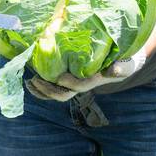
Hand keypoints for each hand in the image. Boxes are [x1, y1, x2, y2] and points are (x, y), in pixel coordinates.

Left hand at [25, 52, 149, 100]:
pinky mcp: (69, 81)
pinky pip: (53, 89)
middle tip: (36, 80)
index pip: (81, 85)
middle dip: (49, 90)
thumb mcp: (126, 63)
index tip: (60, 77)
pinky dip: (41, 89)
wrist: (123, 62)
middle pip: (65, 94)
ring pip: (56, 94)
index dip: (70, 83)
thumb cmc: (124, 60)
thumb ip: (122, 67)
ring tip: (29, 82)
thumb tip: (114, 71)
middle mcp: (83, 85)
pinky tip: (32, 82)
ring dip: (41, 91)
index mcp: (95, 81)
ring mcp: (75, 85)